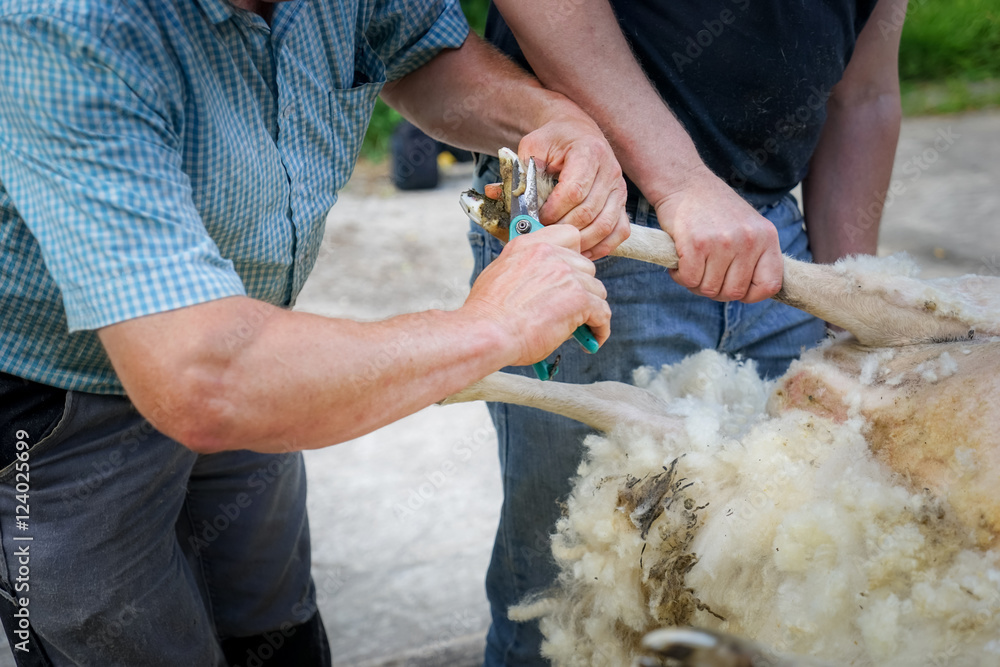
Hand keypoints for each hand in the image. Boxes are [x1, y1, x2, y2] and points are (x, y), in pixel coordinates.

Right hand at [463, 225, 610, 365]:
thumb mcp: (499, 275)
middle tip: (571, 307)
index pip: (569, 236)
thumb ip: (524, 269)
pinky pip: (603, 313)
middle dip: (582, 287)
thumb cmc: (487, 314)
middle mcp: (550, 254)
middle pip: (586, 266)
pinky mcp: (579, 299)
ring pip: (597, 290)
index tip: (569, 274)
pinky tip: (591, 339)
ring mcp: (567, 275)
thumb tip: (538, 282)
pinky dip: (600, 328)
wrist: (487, 333)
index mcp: (529, 245)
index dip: (573, 256)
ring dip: (590, 309)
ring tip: (580, 326)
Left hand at [518, 114, 629, 259]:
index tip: (536, 218)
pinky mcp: (622, 204)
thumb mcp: (533, 146)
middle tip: (542, 236)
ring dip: (580, 242)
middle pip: (588, 212)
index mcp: (588, 152)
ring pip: (604, 225)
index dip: (553, 210)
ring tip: (558, 246)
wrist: (578, 132)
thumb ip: (518, 172)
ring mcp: (619, 189)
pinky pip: (619, 231)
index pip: (573, 191)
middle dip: (562, 229)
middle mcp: (610, 171)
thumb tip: (494, 194)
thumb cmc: (554, 140)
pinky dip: (602, 246)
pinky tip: (581, 251)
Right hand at [651, 167, 782, 302]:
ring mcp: (724, 242)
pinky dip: (679, 276)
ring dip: (694, 283)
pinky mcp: (697, 244)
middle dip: (715, 289)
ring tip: (691, 264)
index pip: (770, 285)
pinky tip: (679, 261)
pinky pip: (689, 280)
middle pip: (734, 292)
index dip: (751, 295)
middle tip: (703, 273)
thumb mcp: (747, 227)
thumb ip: (754, 257)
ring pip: (709, 289)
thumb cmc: (714, 210)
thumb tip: (748, 293)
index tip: (733, 286)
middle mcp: (749, 240)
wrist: (685, 183)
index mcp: (767, 237)